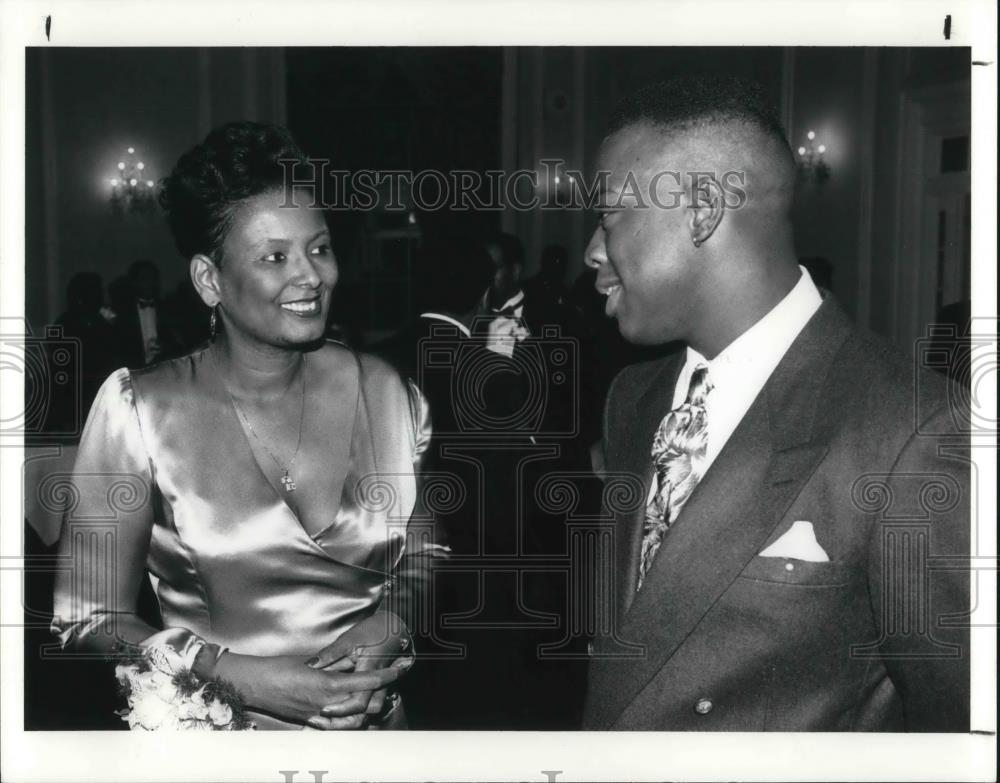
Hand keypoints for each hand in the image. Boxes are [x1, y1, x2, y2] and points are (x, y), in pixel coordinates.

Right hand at [213, 652, 402, 727]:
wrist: (256, 684)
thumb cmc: (281, 667)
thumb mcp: (313, 660)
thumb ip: (337, 662)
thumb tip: (357, 658)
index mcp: (328, 684)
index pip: (367, 681)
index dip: (387, 674)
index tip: (399, 667)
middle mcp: (327, 704)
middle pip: (366, 705)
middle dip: (382, 693)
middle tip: (390, 679)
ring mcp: (319, 716)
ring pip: (355, 721)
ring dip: (368, 709)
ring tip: (377, 695)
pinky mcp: (311, 722)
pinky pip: (337, 728)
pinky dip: (349, 721)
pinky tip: (354, 712)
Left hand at [305, 611, 413, 727]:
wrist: (393, 627)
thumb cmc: (372, 630)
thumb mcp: (349, 639)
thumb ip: (330, 653)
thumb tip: (311, 664)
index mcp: (370, 671)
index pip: (358, 701)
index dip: (341, 709)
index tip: (323, 710)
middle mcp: (378, 684)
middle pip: (364, 713)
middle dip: (344, 720)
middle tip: (321, 720)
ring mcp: (381, 687)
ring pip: (367, 712)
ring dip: (349, 717)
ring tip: (326, 718)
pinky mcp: (378, 687)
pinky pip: (368, 704)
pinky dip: (353, 710)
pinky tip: (336, 709)